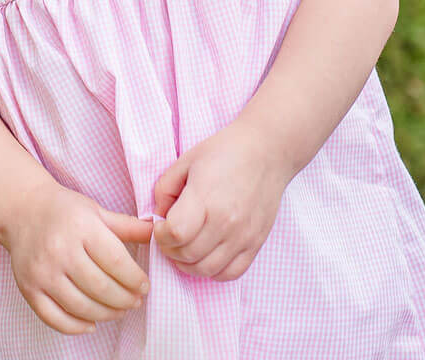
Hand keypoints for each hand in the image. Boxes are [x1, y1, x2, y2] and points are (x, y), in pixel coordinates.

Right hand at [4, 182, 152, 335]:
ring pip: (81, 306)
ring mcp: (42, 272)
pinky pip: (56, 318)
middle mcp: (60, 249)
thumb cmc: (64, 211)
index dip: (135, 279)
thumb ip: (127, 226)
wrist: (22, 210)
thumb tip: (157, 233)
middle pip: (101, 288)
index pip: (115, 261)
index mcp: (80, 226)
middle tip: (135, 301)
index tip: (145, 286)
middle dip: (124, 300)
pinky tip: (92, 323)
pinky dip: (77, 327)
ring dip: (106, 314)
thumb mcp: (96, 210)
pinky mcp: (29, 289)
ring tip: (119, 310)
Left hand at [151, 119, 289, 281]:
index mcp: (205, 198)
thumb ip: (165, 189)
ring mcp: (243, 236)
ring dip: (188, 264)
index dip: (160, 234)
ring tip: (185, 246)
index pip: (175, 234)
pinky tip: (206, 254)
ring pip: (206, 270)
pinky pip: (230, 273)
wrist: (266, 151)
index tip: (161, 224)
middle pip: (188, 255)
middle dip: (170, 249)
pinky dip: (213, 270)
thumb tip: (157, 217)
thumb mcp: (186, 161)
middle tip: (169, 236)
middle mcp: (226, 222)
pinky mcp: (255, 243)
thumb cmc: (225, 151)